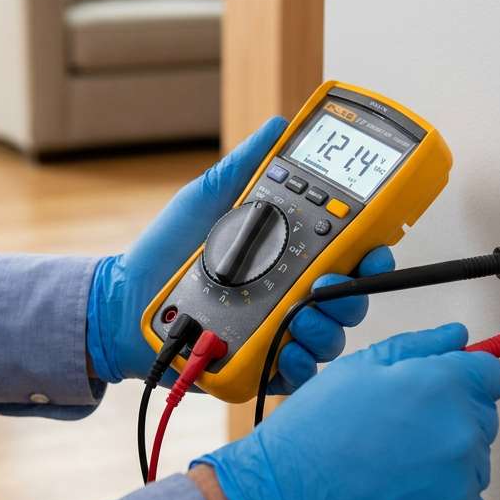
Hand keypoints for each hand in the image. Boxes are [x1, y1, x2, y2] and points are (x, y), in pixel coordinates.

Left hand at [86, 118, 394, 387]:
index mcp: (289, 255)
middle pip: (348, 299)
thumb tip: (278, 125)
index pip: (346, 256)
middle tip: (332, 282)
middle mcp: (292, 295)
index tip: (375, 246)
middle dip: (352, 293)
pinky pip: (296, 375)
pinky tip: (286, 350)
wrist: (125, 300)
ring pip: (329, 338)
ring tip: (302, 316)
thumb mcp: (207, 199)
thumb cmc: (166, 251)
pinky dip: (299, 365)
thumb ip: (246, 165)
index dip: (370, 253)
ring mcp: (278, 332)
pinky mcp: (259, 366)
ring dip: (326, 328)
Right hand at [194, 324, 499, 499]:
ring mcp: (461, 485)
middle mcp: (460, 433)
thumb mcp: (356, 370)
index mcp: (441, 386)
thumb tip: (456, 337)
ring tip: (389, 473)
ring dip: (443, 468)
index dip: (463, 381)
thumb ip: (418, 347)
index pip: (488, 375)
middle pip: (481, 421)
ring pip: (472, 469)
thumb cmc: (310, 438)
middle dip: (448, 423)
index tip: (445, 394)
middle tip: (396, 438)